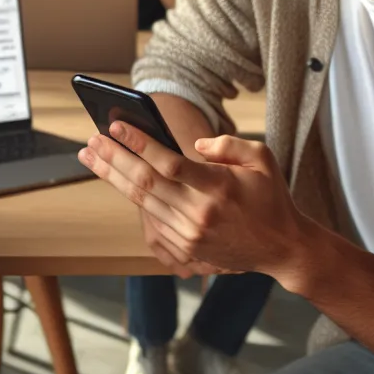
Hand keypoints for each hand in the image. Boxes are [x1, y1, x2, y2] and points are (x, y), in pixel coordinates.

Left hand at [78, 122, 320, 292]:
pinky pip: (152, 220)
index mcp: (218, 187)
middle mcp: (200, 213)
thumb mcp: (262, 160)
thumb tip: (193, 145)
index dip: (139, 143)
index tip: (116, 125)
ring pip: (142, 202)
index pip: (168, 162)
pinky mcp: (186, 248)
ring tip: (92, 157)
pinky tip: (116, 180)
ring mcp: (191, 234)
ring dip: (113, 177)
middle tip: (91, 141)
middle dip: (113, 158)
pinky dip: (133, 200)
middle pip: (144, 183)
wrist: (282, 248)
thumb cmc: (272, 198)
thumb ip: (228, 145)